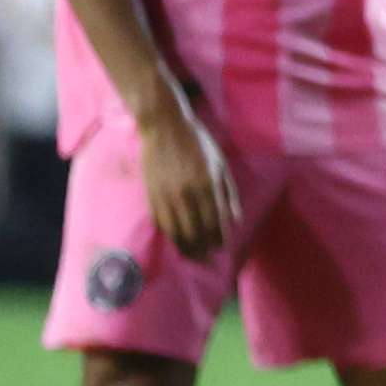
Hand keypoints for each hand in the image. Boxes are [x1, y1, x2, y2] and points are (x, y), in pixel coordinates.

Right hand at [135, 97, 238, 259]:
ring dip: (184, 246)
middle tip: (206, 258)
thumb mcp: (221, 165)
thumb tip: (235, 220)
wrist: (164, 127)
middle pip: (196, 231)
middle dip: (202, 248)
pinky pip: (160, 221)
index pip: (216, 222)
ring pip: (176, 231)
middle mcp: (188, 193)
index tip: (220, 247)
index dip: (218, 238)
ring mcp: (167, 195)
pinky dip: (168, 233)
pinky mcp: (151, 194)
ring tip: (191, 255)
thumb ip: (229, 193)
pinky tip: (174, 239)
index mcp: (208, 185)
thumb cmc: (198, 144)